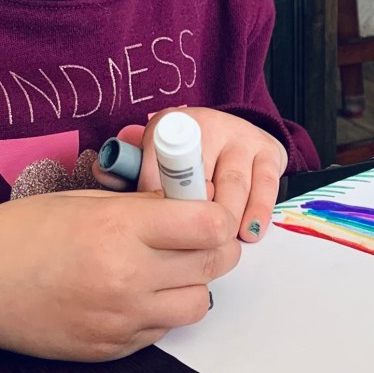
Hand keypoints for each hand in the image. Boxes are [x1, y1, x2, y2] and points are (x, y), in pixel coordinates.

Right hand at [0, 190, 241, 359]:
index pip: (210, 224)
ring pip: (198, 305)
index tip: (204, 210)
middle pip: (213, 265)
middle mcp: (128, 278)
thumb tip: (186, 203)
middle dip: (213, 247)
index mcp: (120, 230)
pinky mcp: (112, 349)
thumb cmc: (17, 234)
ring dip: (191, 285)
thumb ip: (140, 205)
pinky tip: (131, 293)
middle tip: (194, 237)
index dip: (215, 215)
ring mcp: (122, 320)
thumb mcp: (83, 200)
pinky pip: (162, 331)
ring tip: (162, 269)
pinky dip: (159, 312)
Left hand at [137, 107, 286, 243]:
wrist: (225, 137)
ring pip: (235, 184)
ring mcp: (241, 136)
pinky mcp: (269, 150)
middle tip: (190, 247)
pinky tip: (249, 232)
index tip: (159, 221)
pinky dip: (257, 212)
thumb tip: (104, 174)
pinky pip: (265, 185)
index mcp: (171, 125)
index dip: (159, 195)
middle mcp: (209, 125)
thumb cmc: (180, 160)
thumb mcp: (151, 159)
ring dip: (228, 219)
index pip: (160, 161)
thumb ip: (126, 171)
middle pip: (201, 176)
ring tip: (220, 245)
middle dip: (197, 216)